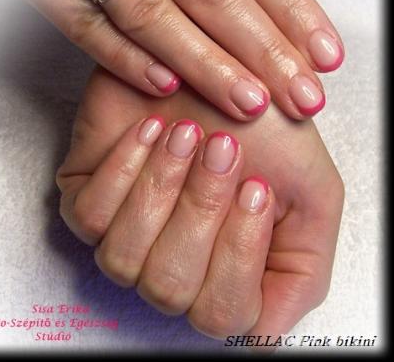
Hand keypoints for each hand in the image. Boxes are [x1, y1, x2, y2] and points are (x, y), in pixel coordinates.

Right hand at [2, 0, 343, 120]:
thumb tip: (275, 17)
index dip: (292, 11)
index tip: (324, 56)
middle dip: (263, 50)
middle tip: (299, 95)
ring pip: (154, 14)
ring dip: (205, 63)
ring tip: (249, 103)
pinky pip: (85, 25)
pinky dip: (123, 57)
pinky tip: (164, 88)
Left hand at [57, 66, 343, 340]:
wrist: (217, 68)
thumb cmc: (262, 126)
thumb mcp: (311, 193)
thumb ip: (304, 265)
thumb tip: (265, 332)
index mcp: (227, 277)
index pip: (224, 315)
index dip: (238, 259)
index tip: (256, 188)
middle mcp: (174, 268)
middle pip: (170, 287)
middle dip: (200, 209)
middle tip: (222, 148)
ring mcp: (127, 241)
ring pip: (122, 260)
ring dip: (162, 188)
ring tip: (187, 134)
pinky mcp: (88, 205)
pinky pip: (90, 217)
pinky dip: (124, 170)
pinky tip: (150, 130)